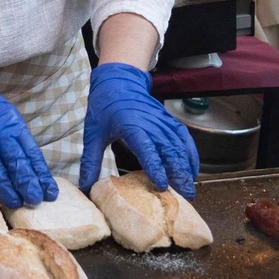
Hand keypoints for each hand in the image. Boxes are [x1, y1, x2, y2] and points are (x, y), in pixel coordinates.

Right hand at [0, 65, 57, 208]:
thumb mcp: (3, 117)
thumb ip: (14, 138)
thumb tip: (29, 164)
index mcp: (13, 124)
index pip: (31, 152)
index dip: (41, 173)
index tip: (50, 192)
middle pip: (16, 159)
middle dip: (27, 182)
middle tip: (35, 201)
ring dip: (5, 185)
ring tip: (15, 202)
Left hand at [80, 62, 199, 197]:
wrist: (118, 81)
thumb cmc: (104, 107)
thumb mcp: (92, 134)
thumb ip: (90, 162)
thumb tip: (85, 187)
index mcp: (131, 126)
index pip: (146, 149)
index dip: (155, 167)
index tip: (162, 184)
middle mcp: (151, 125)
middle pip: (169, 151)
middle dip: (178, 174)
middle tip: (184, 196)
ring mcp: (163, 122)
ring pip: (179, 147)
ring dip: (186, 168)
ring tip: (189, 189)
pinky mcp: (169, 121)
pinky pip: (184, 139)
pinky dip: (191, 154)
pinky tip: (193, 170)